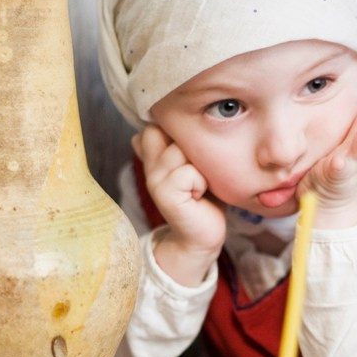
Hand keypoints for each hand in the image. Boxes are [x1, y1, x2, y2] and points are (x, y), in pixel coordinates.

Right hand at [134, 124, 225, 284]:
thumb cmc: (205, 197)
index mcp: (155, 154)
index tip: (192, 153)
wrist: (202, 234)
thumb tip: (171, 122)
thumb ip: (183, 144)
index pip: (160, 122)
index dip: (181, 131)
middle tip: (198, 170)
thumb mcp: (196, 163)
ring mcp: (155, 179)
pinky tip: (199, 195)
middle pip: (168, 130)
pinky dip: (201, 182)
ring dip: (200, 166)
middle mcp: (150, 164)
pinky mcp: (164, 194)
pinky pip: (187, 172)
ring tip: (200, 184)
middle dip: (191, 145)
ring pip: (180, 150)